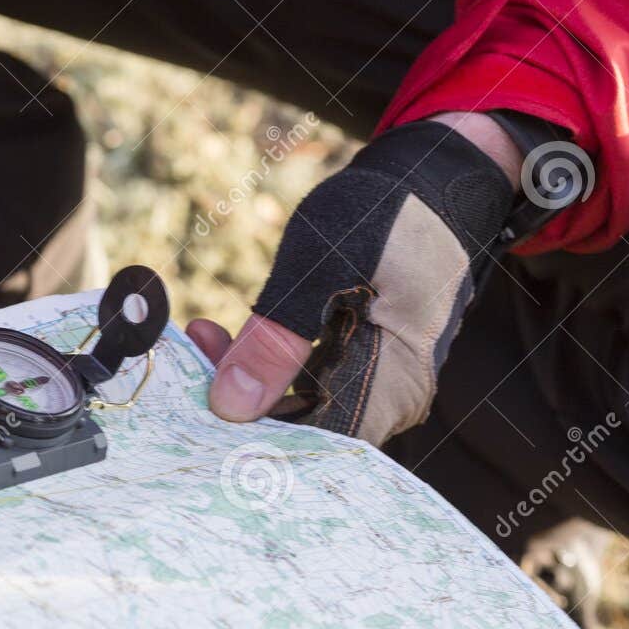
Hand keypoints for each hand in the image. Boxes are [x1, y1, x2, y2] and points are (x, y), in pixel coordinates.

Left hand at [188, 114, 521, 445]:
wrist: (432, 184)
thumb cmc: (386, 213)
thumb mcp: (323, 260)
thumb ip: (278, 334)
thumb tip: (229, 406)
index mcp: (395, 383)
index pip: (313, 444)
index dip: (250, 434)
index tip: (198, 397)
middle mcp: (394, 399)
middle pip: (304, 431)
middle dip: (240, 399)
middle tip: (196, 348)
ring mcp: (382, 386)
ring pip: (302, 409)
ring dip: (249, 380)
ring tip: (206, 336)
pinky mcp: (367, 368)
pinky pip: (310, 386)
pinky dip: (269, 366)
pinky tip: (230, 338)